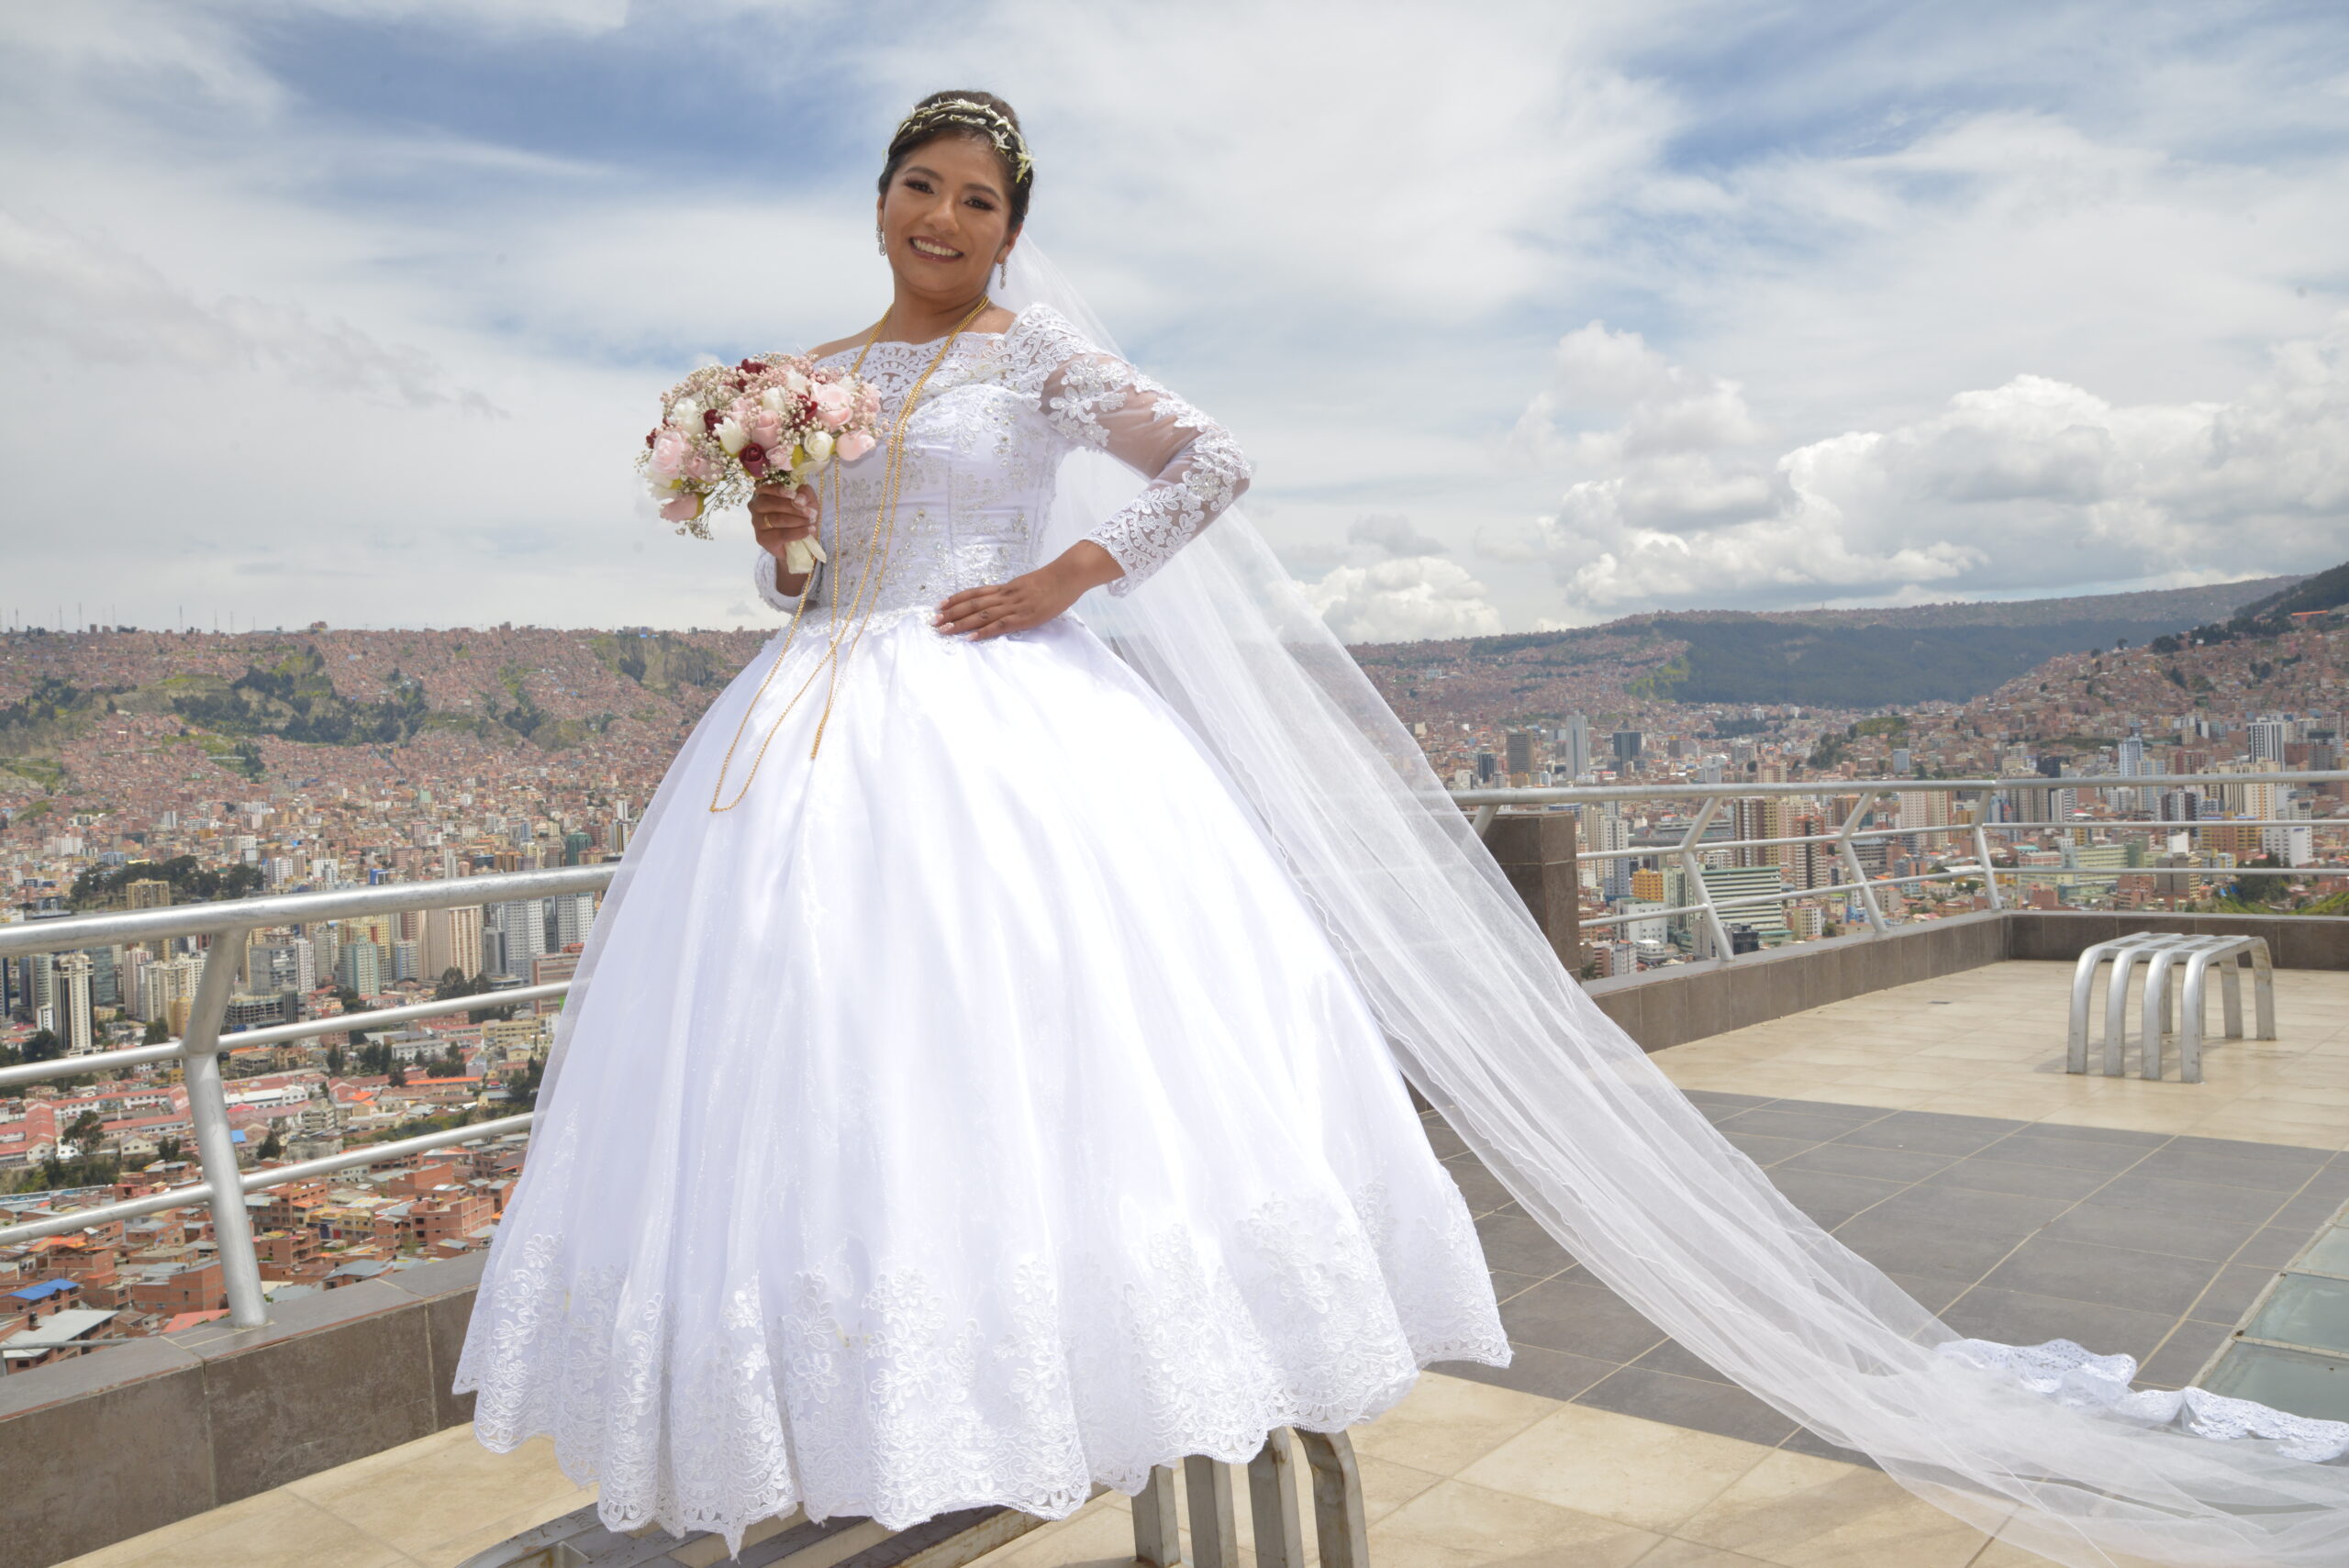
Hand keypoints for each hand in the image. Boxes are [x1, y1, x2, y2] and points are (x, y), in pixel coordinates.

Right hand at [749, 481, 820, 591]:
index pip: (766, 487)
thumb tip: (801, 496)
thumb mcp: (806, 502)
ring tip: (812, 523)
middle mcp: (755, 506)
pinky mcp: (762, 540)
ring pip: (775, 518)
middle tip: (812, 513)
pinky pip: (779, 534)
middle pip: (770, 503)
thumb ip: (805, 494)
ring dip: (797, 520)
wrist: (799, 546)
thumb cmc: (801, 518)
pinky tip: (809, 532)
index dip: (781, 490)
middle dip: (793, 507)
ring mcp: (756, 524)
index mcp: (763, 493)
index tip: (797, 495)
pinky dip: (796, 532)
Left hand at [934, 543, 1123, 638]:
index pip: (975, 593)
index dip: (956, 599)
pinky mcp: (1023, 617)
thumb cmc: (1053, 581)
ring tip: (943, 630)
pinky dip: (983, 632)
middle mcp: (1005, 595)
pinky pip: (999, 625)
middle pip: (972, 604)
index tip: (940, 605)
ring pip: (980, 615)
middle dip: (951, 613)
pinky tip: (969, 638)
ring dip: (960, 623)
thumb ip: (1017, 593)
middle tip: (933, 621)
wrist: (1068, 575)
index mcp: (1006, 588)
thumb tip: (1007, 601)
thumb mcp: (1030, 585)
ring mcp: (1013, 606)